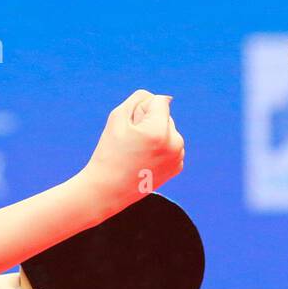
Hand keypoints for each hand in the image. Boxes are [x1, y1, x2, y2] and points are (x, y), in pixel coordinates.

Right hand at [79, 90, 184, 219]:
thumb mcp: (117, 118)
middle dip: (149, 122)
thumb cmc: (109, 151)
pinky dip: (160, 148)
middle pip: (165, 116)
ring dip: (156, 134)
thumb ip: (138, 100)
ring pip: (169, 130)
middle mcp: (174, 143)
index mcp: (159, 130)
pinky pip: (171, 146)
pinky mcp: (178, 167)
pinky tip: (144, 160)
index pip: (159, 101)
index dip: (141, 109)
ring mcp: (178, 157)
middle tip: (130, 142)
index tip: (130, 126)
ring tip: (137, 152)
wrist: (109, 189)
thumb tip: (164, 99)